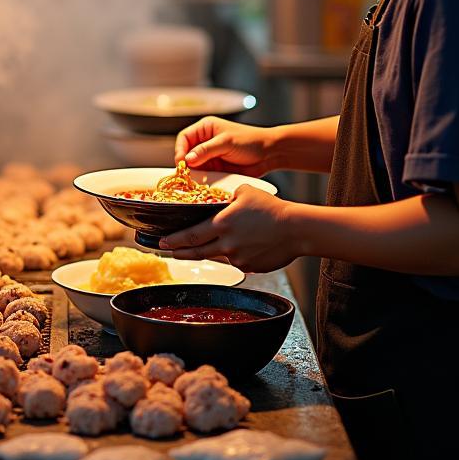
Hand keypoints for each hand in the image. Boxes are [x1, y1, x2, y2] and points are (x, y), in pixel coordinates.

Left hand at [160, 185, 303, 271]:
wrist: (296, 229)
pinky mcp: (250, 267)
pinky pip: (235, 261)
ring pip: (216, 256)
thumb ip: (227, 198)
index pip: (191, 235)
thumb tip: (220, 201)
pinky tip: (237, 248)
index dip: (174, 240)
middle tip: (168, 251)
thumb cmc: (272, 208)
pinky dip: (231, 255)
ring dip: (204, 253)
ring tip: (195, 250)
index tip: (162, 242)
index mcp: (222, 224)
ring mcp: (238, 258)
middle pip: (196, 251)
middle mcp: (227, 244)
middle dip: (180, 252)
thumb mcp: (244, 192)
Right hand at [175, 117, 278, 176]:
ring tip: (194, 180)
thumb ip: (206, 151)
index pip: (184, 138)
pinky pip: (204, 174)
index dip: (180, 149)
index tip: (181, 162)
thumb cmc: (250, 141)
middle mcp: (205, 141)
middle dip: (185, 163)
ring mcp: (210, 155)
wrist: (269, 153)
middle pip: (186, 152)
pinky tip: (203, 183)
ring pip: (194, 165)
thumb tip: (187, 159)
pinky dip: (202, 179)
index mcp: (205, 128)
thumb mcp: (226, 143)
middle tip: (186, 174)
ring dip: (193, 173)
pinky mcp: (216, 167)